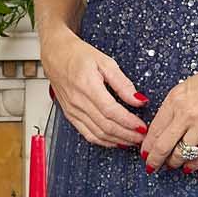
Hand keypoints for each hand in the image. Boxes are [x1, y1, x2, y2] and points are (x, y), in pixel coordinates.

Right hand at [41, 30, 145, 148]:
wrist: (55, 54)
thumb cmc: (78, 55)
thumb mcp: (105, 62)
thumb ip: (123, 83)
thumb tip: (138, 99)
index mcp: (87, 86)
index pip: (111, 111)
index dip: (128, 122)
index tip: (142, 126)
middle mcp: (78, 101)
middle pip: (105, 126)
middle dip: (127, 134)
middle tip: (142, 136)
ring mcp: (72, 110)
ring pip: (97, 134)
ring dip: (117, 140)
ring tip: (132, 140)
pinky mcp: (70, 115)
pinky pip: (87, 134)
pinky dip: (103, 141)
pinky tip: (115, 141)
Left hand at [141, 55, 197, 172]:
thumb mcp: (186, 87)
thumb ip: (173, 107)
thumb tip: (162, 130)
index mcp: (174, 100)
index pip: (154, 129)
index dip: (147, 146)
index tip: (145, 154)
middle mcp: (185, 113)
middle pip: (163, 146)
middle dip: (155, 160)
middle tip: (152, 167)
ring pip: (181, 153)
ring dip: (175, 163)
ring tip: (173, 165)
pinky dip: (193, 164)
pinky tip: (189, 167)